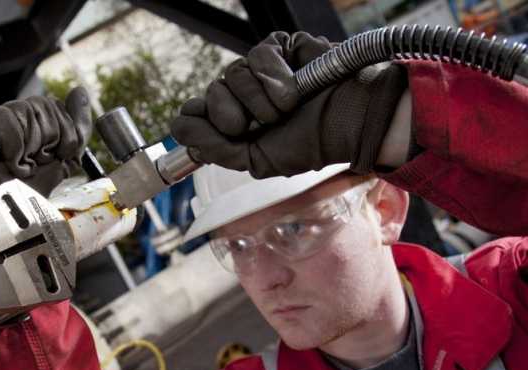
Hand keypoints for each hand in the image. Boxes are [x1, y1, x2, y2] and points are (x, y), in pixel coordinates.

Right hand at [0, 87, 91, 214]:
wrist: (9, 210)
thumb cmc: (32, 190)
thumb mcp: (66, 158)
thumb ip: (77, 126)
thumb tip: (79, 91)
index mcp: (36, 119)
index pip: (57, 105)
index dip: (62, 135)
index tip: (51, 158)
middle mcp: (15, 113)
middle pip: (44, 104)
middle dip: (47, 141)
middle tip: (35, 163)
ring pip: (26, 109)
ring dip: (29, 146)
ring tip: (20, 164)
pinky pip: (3, 116)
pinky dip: (12, 144)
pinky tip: (8, 160)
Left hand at [170, 31, 407, 178]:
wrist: (350, 122)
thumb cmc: (310, 145)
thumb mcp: (257, 161)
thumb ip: (215, 148)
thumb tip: (178, 128)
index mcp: (235, 125)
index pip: (194, 113)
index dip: (200, 121)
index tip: (224, 131)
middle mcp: (242, 97)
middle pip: (211, 93)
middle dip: (234, 115)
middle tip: (262, 125)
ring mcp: (260, 72)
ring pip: (232, 74)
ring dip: (260, 100)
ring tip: (287, 109)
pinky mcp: (279, 49)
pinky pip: (259, 55)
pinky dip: (277, 78)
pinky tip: (296, 90)